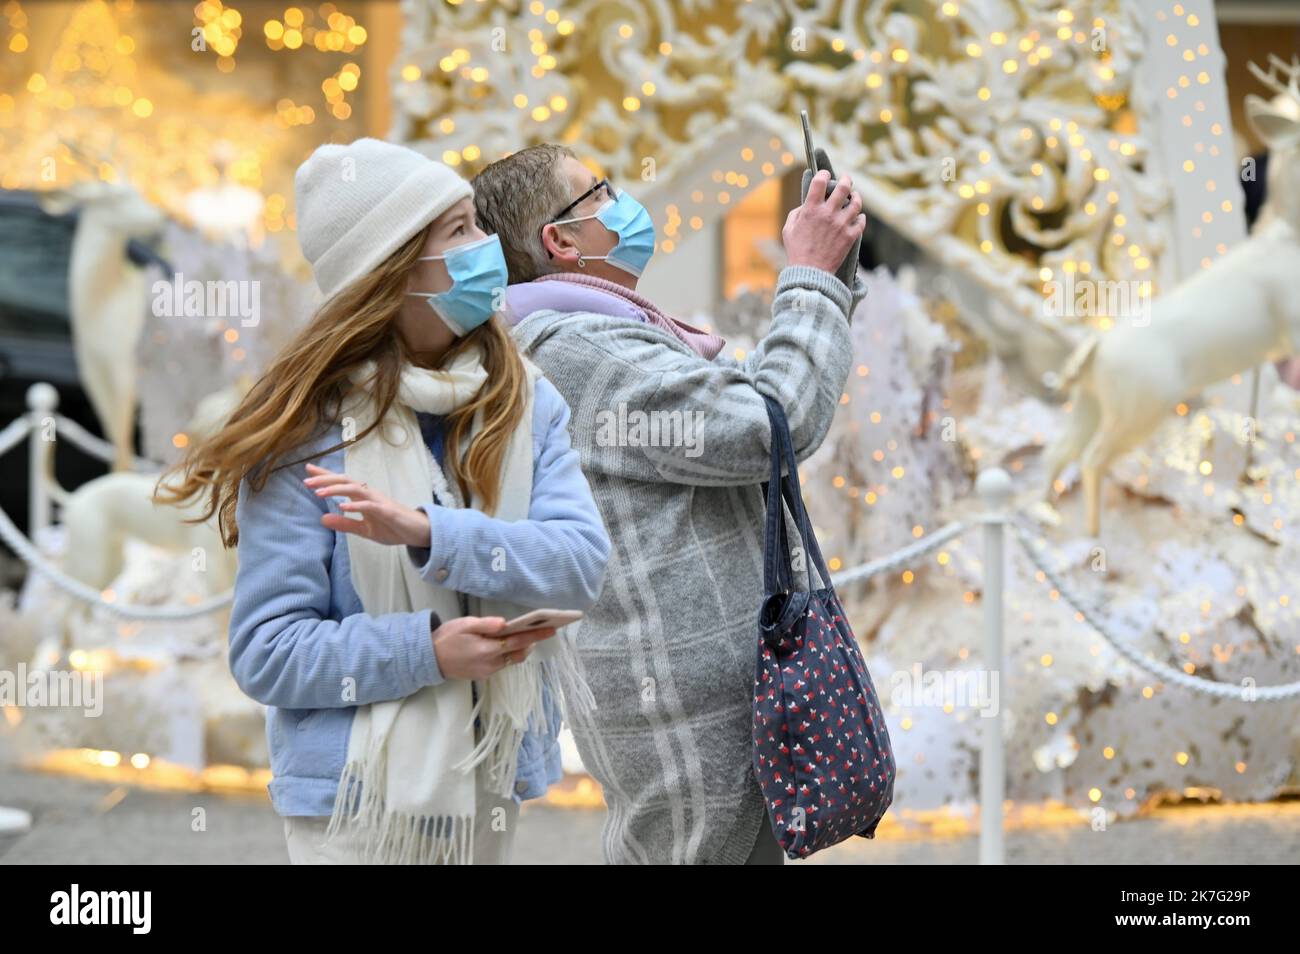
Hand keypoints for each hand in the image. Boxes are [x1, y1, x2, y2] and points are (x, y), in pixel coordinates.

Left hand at [304, 463, 430, 546]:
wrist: (418, 532)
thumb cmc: (393, 527)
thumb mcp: (364, 529)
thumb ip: (345, 523)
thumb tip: (322, 518)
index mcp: (363, 497)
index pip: (341, 483)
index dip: (325, 476)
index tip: (307, 471)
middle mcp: (369, 494)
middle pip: (345, 481)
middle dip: (325, 479)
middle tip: (306, 481)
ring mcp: (378, 501)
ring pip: (355, 489)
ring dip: (336, 489)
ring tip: (319, 492)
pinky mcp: (387, 511)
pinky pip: (369, 505)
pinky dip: (355, 505)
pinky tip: (342, 506)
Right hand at [431, 616, 558, 678]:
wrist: (429, 658)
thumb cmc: (447, 637)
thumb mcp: (465, 624)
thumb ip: (487, 624)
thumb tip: (505, 623)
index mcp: (487, 649)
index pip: (519, 641)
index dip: (537, 635)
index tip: (552, 629)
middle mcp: (490, 663)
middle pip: (519, 653)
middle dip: (533, 642)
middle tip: (545, 630)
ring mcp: (487, 671)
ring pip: (512, 660)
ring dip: (521, 649)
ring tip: (529, 636)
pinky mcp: (483, 675)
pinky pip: (502, 664)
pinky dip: (509, 654)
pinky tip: (508, 645)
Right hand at [788, 147, 865, 282]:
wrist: (810, 273)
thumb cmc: (797, 251)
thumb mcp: (788, 230)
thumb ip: (797, 213)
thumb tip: (805, 205)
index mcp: (811, 209)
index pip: (820, 181)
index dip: (824, 174)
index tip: (826, 175)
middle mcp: (828, 213)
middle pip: (843, 187)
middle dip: (846, 180)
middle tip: (847, 180)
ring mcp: (841, 224)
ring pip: (856, 202)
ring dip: (856, 197)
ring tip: (854, 197)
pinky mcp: (850, 236)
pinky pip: (861, 221)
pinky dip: (860, 217)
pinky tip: (856, 218)